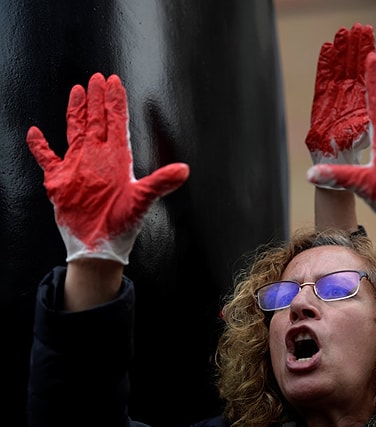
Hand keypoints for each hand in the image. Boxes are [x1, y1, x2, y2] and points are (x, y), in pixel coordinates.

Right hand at [27, 72, 189, 264]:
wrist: (99, 245)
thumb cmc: (122, 224)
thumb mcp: (143, 201)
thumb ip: (161, 183)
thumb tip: (184, 170)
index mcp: (117, 159)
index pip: (117, 122)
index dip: (116, 102)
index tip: (115, 82)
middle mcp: (98, 158)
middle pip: (97, 120)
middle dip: (97, 98)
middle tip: (98, 77)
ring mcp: (78, 167)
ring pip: (76, 130)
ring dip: (76, 111)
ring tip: (77, 90)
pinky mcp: (60, 180)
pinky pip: (47, 158)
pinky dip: (40, 146)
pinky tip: (36, 133)